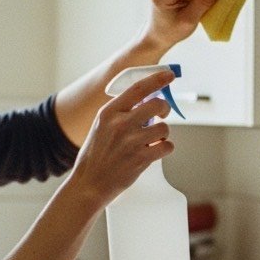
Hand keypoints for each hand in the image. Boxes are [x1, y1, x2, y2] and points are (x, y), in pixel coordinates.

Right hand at [66, 69, 175, 209]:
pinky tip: (154, 152)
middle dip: (164, 109)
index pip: (138, 89)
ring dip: (162, 134)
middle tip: (161, 115)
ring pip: (164, 128)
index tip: (170, 75)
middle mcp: (120, 124)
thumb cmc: (97, 154)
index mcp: (109, 112)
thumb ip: (121, 112)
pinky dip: (164, 148)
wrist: (89, 184)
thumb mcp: (101, 126)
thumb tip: (149, 100)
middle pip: (157, 105)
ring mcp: (131, 142)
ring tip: (151, 141)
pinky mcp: (141, 159)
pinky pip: (167, 146)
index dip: (157, 79)